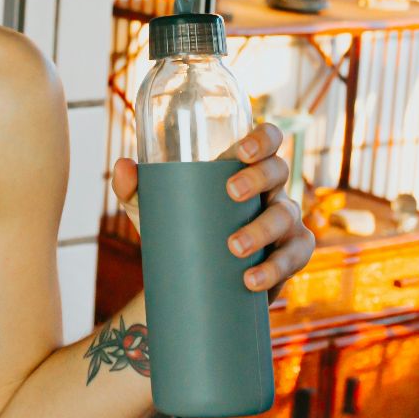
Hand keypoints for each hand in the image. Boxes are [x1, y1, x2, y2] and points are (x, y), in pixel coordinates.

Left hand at [109, 121, 315, 297]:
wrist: (192, 277)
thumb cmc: (180, 225)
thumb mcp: (153, 205)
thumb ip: (133, 186)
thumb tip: (124, 165)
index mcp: (246, 167)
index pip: (268, 139)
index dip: (263, 139)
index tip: (241, 151)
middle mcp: (271, 189)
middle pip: (278, 171)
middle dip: (258, 179)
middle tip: (231, 192)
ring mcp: (285, 221)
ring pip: (286, 216)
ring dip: (263, 229)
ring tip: (233, 247)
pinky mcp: (289, 255)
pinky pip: (294, 256)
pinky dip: (275, 269)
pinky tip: (251, 279)